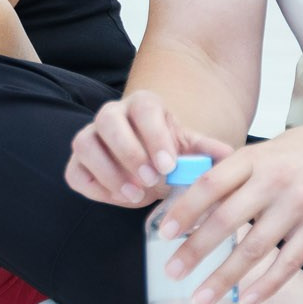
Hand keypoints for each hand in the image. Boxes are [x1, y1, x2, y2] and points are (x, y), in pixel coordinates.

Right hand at [65, 91, 231, 207]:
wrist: (152, 169)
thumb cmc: (170, 156)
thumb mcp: (192, 153)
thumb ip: (208, 153)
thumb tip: (227, 155)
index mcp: (143, 106)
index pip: (143, 109)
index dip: (154, 135)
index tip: (169, 165)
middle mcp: (112, 115)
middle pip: (108, 121)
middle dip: (129, 152)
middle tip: (151, 180)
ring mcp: (90, 138)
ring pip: (85, 144)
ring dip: (109, 172)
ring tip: (135, 195)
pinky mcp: (78, 164)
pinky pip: (75, 172)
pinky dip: (94, 187)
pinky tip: (119, 197)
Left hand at [152, 122, 302, 303]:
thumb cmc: (295, 153)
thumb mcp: (258, 153)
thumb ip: (227, 175)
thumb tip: (186, 204)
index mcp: (252, 159)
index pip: (210, 185)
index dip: (185, 210)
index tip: (163, 233)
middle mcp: (273, 182)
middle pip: (227, 220)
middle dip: (195, 250)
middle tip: (171, 273)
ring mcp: (297, 207)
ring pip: (255, 249)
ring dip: (224, 278)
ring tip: (200, 298)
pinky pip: (289, 263)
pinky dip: (267, 285)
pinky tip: (247, 301)